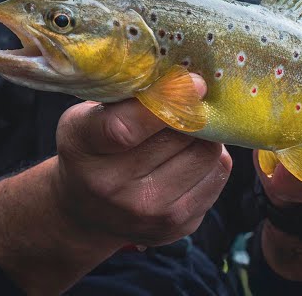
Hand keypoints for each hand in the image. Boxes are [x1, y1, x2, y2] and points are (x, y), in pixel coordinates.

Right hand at [0, 75, 231, 294]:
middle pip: (178, 138)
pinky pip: (217, 175)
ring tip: (190, 130)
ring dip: (206, 136)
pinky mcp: (177, 227)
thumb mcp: (90, 116)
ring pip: (206, 155)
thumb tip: (183, 74)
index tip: (196, 82)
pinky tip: (191, 155)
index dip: (167, 101)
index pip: (125, 128)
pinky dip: (212, 159)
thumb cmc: (93, 149)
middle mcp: (112, 187)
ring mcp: (147, 213)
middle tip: (192, 101)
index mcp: (84, 148)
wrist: (87, 212)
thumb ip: (128, 98)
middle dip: (193, 112)